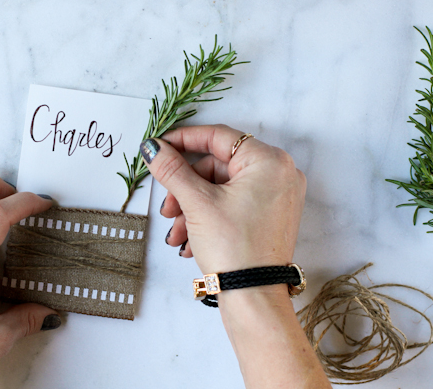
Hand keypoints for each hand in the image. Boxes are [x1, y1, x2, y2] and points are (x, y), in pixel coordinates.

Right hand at [141, 124, 305, 274]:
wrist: (254, 297)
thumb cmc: (234, 248)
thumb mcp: (196, 202)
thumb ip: (171, 169)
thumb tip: (153, 148)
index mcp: (269, 161)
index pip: (218, 137)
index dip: (183, 140)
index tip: (159, 147)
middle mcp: (279, 174)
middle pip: (217, 167)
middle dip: (185, 189)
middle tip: (168, 207)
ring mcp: (277, 196)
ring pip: (221, 189)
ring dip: (192, 208)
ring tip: (177, 233)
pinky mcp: (271, 216)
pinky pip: (233, 204)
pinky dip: (208, 217)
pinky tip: (190, 240)